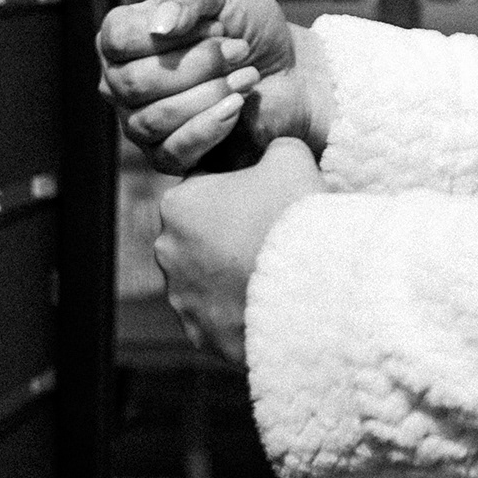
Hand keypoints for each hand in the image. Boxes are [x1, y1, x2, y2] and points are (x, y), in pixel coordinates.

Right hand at [98, 0, 332, 172]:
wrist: (292, 73)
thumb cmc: (250, 27)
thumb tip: (160, 25)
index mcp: (123, 39)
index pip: (118, 38)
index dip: (173, 31)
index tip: (218, 25)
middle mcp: (120, 83)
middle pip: (134, 81)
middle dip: (199, 63)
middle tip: (240, 50)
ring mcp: (139, 124)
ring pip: (154, 117)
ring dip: (211, 92)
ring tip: (248, 76)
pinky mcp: (167, 158)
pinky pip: (172, 150)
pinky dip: (212, 125)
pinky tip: (238, 105)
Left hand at [154, 138, 323, 363]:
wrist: (311, 289)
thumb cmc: (294, 215)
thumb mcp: (289, 156)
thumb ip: (270, 145)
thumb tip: (268, 149)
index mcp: (178, 203)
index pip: (205, 184)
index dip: (240, 186)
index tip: (268, 195)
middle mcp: (167, 251)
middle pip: (202, 231)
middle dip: (230, 230)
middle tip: (272, 231)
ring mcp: (181, 297)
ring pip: (206, 274)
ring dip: (231, 270)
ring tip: (274, 269)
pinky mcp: (200, 333)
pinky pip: (217, 313)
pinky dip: (237, 306)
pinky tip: (268, 298)